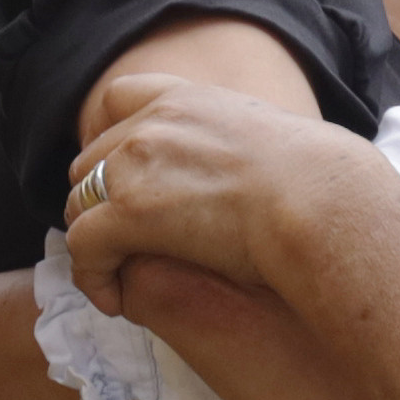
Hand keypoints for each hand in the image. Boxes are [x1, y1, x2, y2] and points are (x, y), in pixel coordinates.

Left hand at [60, 76, 370, 314]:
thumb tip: (264, 169)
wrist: (319, 200)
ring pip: (80, 204)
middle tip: (119, 240)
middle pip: (91, 158)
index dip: (109, 137)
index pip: (118, 98)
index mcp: (186, 99)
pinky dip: (93, 277)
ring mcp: (135, 164)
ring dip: (94, 242)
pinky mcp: (129, 213)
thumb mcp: (276, 141)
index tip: (119, 174)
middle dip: (98, 200)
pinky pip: (84, 248)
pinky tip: (114, 301)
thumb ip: (246, 146)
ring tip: (115, 276)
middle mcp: (152, 123)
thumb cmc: (320, 183)